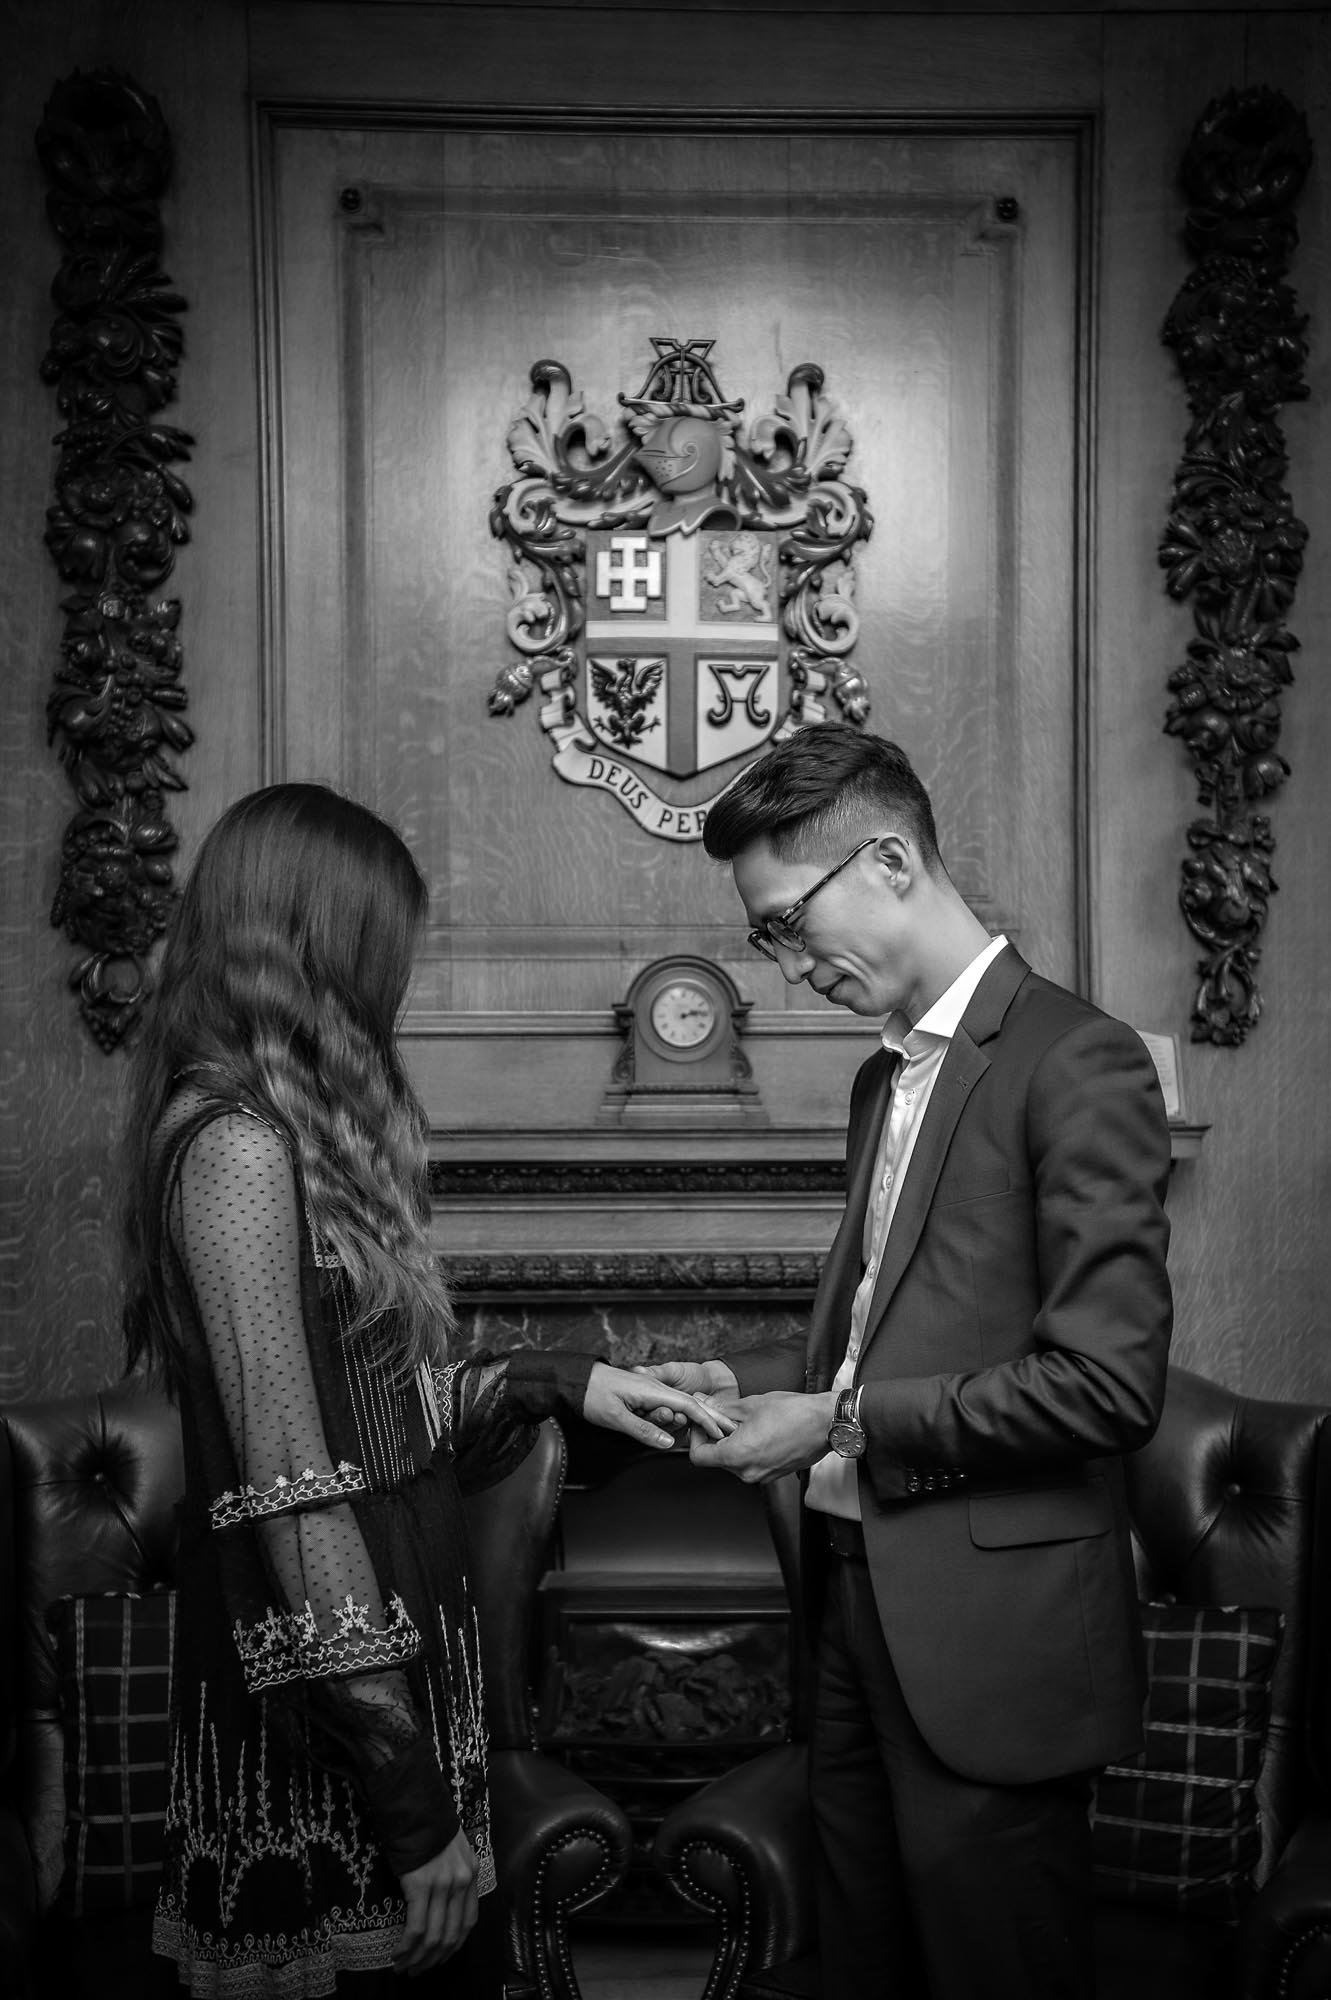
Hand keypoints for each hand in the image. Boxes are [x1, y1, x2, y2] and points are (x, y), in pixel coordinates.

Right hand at [395, 1828, 477, 1974]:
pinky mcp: (420, 1885)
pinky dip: (406, 1947)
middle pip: (450, 1935)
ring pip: (432, 1937)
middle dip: (432, 1960)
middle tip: (416, 1971)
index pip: (468, 1922)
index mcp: (471, 1873)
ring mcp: (442, 1884)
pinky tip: (397, 1954)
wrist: (412, 1803)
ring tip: (403, 1967)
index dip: (452, 1947)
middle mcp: (461, 1881)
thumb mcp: (450, 1850)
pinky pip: (415, 1928)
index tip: (437, 1959)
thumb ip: (452, 1876)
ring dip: (416, 1959)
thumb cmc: (426, 1826)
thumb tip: (439, 1909)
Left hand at [583, 1361, 735, 1448]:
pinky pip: (667, 1406)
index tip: (720, 1433)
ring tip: (674, 1428)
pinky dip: (677, 1416)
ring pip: (678, 1407)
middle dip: (709, 1418)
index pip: (689, 1406)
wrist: (577, 1379)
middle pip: (690, 1404)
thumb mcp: (617, 1418)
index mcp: (653, 1391)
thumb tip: (668, 1443)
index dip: (706, 1421)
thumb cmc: (594, 1394)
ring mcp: (651, 1390)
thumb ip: (644, 1430)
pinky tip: (676, 1424)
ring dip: (684, 1421)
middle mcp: (656, 1388)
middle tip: (725, 1432)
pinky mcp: (644, 1394)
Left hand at [689, 1390, 837, 1483]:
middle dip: (715, 1437)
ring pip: (733, 1461)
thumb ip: (722, 1408)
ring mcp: (762, 1476)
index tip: (702, 1422)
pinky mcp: (773, 1474)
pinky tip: (759, 1430)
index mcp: (738, 1456)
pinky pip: (750, 1463)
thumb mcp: (751, 1404)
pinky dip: (747, 1449)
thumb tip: (704, 1404)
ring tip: (744, 1421)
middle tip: (723, 1416)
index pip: (698, 1456)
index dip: (695, 1437)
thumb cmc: (794, 1413)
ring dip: (732, 1442)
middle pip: (715, 1459)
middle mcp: (748, 1472)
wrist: (826, 1424)